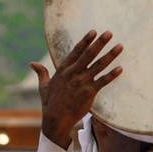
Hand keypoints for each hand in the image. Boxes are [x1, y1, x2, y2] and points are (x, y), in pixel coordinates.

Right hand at [33, 30, 123, 147]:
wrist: (55, 120)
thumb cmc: (50, 104)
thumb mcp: (43, 86)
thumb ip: (41, 73)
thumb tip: (31, 64)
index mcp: (63, 70)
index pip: (76, 52)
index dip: (85, 41)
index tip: (94, 31)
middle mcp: (72, 74)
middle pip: (88, 55)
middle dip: (99, 43)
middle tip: (109, 33)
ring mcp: (81, 83)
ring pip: (98, 66)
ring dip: (110, 55)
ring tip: (120, 46)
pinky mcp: (88, 93)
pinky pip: (103, 82)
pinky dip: (112, 75)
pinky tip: (120, 68)